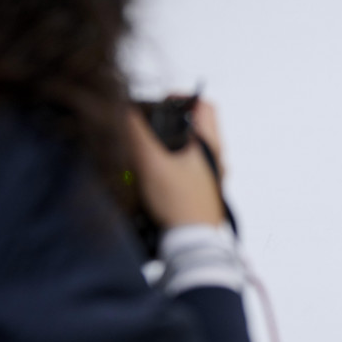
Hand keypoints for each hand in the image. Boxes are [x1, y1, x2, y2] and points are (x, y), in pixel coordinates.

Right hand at [126, 100, 223, 227]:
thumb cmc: (180, 205)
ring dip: (171, 144)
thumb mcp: (153, 164)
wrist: (192, 243)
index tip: (162, 102)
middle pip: (196, 127)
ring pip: (191, 148)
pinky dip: (172, 163)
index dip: (183, 98)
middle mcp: (215, 159)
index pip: (204, 106)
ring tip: (149, 150)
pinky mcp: (202, 191)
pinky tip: (155, 173)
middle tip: (151, 124)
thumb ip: (137, 135)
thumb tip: (126, 111)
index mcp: (209, 146)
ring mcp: (211, 176)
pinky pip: (188, 167)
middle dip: (172, 121)